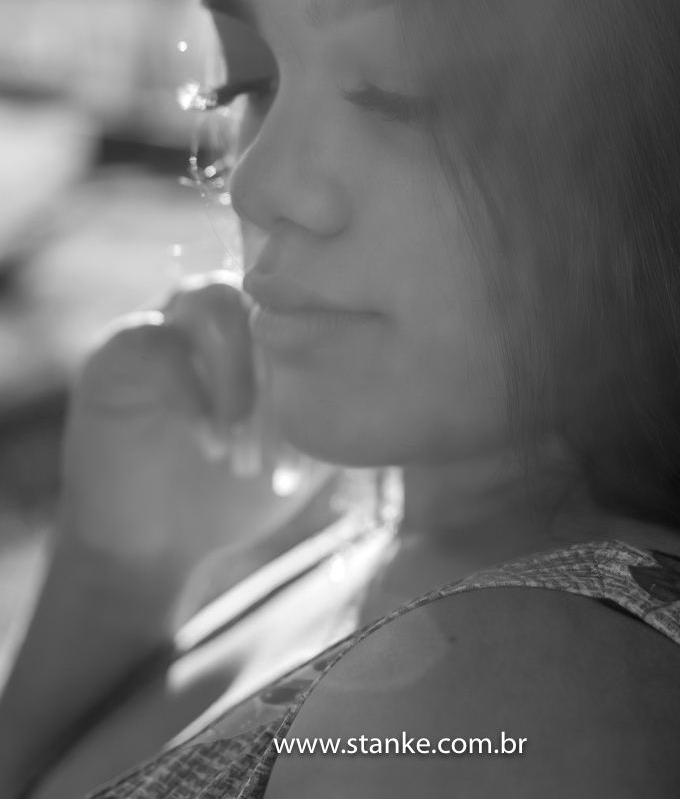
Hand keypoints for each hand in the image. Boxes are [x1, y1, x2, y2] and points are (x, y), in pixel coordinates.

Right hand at [59, 273, 325, 578]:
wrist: (155, 542)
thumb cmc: (238, 494)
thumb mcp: (305, 456)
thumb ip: (341, 415)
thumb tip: (395, 390)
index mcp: (267, 328)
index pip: (311, 306)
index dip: (325, 367)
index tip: (324, 447)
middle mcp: (219, 311)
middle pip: (265, 299)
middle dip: (282, 378)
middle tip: (283, 457)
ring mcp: (167, 321)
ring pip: (213, 301)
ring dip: (238, 379)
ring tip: (241, 450)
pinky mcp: (121, 349)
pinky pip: (159, 343)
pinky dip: (193, 396)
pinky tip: (210, 445)